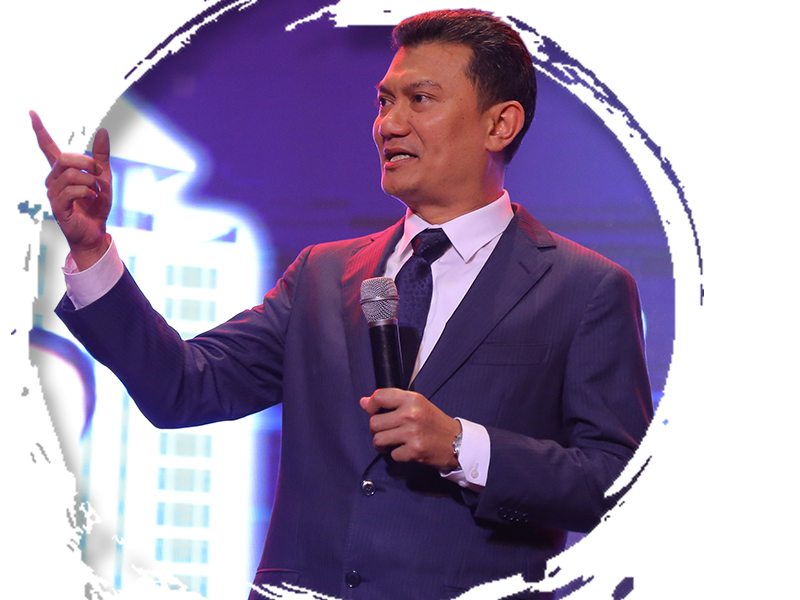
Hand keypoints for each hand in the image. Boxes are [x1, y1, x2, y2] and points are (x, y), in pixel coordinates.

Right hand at [29, 108, 111, 269]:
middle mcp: (53, 178)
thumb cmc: (96, 205)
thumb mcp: (103, 178)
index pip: (47, 146)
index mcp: (62, 170)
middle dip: (87, 163)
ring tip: (96, 191)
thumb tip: (103, 131)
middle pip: (65, 158)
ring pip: (71, 174)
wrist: (95, 232)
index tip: (31, 111)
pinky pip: (72, 190)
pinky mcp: (57, 206)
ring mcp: (53, 192)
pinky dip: (88, 192)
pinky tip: (92, 198)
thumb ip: (101, 156)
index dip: (39, 129)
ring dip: (91, 181)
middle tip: (100, 174)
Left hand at [360, 389, 461, 470]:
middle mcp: (411, 414)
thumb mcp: (417, 405)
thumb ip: (392, 401)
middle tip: (386, 432)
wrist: (457, 442)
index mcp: (412, 399)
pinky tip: (405, 450)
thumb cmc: (434, 422)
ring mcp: (412, 433)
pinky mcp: (414, 450)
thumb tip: (364, 402)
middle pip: (374, 422)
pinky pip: (392, 455)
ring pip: (378, 439)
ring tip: (390, 444)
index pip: (380, 396)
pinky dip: (396, 455)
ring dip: (382, 445)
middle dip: (376, 430)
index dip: (371, 405)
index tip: (373, 412)